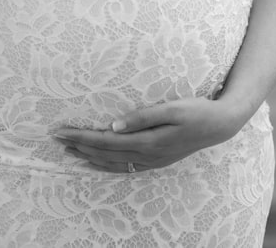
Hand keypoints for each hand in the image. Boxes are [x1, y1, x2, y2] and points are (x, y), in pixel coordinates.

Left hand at [52, 98, 249, 172]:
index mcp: (148, 142)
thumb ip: (143, 117)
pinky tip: (95, 162)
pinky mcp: (156, 160)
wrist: (220, 125)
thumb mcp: (173, 108)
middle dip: (78, 145)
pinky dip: (105, 165)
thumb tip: (113, 125)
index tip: (61, 130)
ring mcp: (152, 161)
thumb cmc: (197, 111)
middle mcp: (147, 156)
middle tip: (55, 138)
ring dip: (88, 156)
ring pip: (112, 163)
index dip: (81, 136)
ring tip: (68, 150)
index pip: (105, 140)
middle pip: (104, 153)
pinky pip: (124, 167)